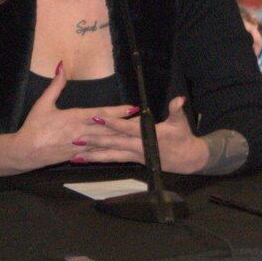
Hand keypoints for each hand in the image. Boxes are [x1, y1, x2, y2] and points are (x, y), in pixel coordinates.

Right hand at [10, 62, 135, 170]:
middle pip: (109, 128)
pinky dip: (110, 152)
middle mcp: (81, 132)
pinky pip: (97, 154)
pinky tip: (121, 152)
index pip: (101, 113)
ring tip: (138, 136)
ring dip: (122, 139)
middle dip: (127, 125)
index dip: (118, 111)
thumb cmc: (34, 126)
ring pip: (105, 142)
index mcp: (74, 117)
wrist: (24, 152)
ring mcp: (81, 146)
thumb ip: (56, 85)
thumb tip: (61, 66)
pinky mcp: (78, 156)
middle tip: (144, 122)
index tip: (133, 108)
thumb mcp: (43, 103)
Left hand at [76, 96, 210, 173]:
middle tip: (76, 139)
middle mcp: (137, 148)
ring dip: (93, 156)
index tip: (96, 118)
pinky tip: (86, 160)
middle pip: (113, 144)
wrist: (187, 160)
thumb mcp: (182, 123)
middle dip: (94, 142)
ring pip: (110, 156)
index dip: (112, 123)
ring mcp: (134, 156)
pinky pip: (113, 160)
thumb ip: (177, 111)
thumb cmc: (183, 139)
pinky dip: (100, 159)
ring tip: (74, 157)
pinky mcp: (132, 160)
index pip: (127, 129)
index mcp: (147, 136)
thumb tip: (179, 99)